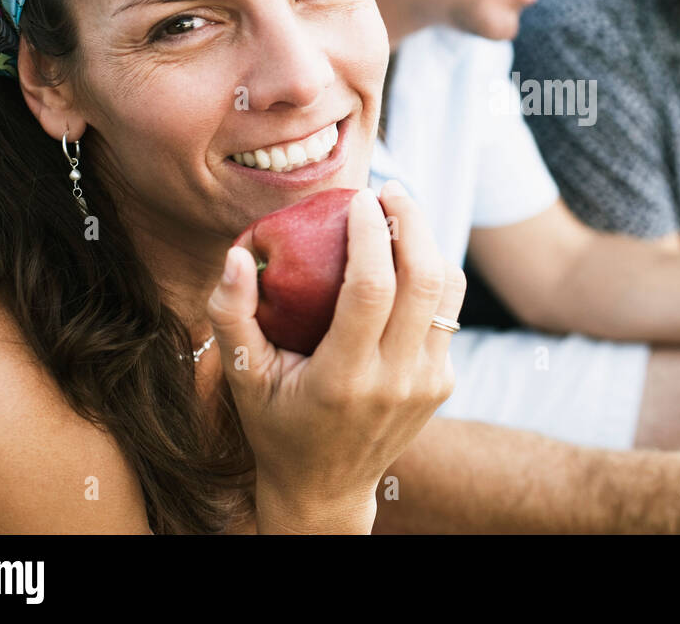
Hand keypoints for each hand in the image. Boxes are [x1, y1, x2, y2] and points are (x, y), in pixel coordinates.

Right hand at [206, 182, 463, 532]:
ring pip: (447, 293)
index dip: (373, 234)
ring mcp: (427, 383)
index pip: (373, 289)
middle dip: (413, 222)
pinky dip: (430, 278)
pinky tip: (403, 260)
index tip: (360, 198)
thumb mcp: (244, 377)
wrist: (327, 489)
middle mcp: (395, 381)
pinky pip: (446, 314)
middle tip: (390, 191)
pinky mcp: (443, 383)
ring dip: (430, 245)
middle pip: (425, 280)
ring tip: (400, 217)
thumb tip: (237, 254)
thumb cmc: (276, 424)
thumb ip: (232, 316)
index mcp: (343, 379)